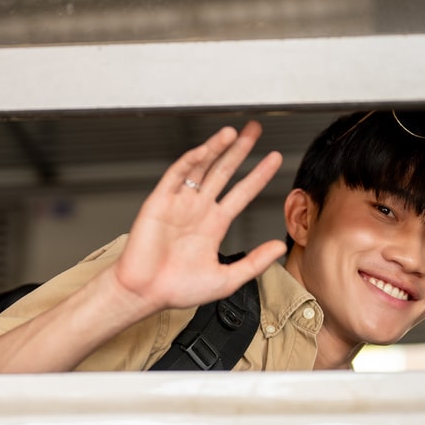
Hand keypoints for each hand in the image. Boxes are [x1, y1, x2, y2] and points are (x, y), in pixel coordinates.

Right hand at [114, 121, 286, 311]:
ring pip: (202, 168)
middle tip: (254, 130)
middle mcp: (197, 210)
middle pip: (223, 172)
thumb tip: (279, 247)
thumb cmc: (177, 289)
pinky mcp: (159, 202)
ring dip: (216, 149)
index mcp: (213, 225)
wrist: (145, 293)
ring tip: (233, 133)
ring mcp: (179, 203)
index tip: (274, 159)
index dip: (258, 175)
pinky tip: (205, 150)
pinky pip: (176, 175)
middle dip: (240, 151)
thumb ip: (254, 262)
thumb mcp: (227, 279)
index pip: (241, 193)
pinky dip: (190, 161)